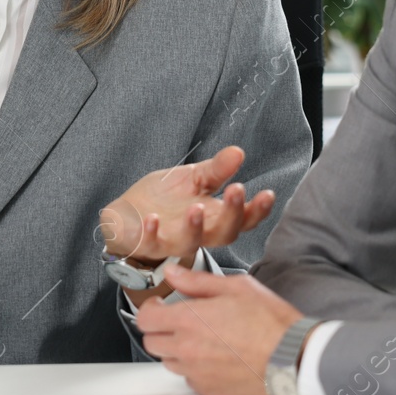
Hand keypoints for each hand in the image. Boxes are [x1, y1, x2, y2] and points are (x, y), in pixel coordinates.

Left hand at [99, 146, 274, 271]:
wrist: (128, 215)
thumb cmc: (165, 199)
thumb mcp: (192, 179)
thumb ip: (216, 170)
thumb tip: (238, 152)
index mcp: (214, 218)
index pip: (243, 219)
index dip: (258, 210)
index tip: (267, 193)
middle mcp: (198, 234)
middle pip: (224, 233)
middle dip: (232, 214)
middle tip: (237, 189)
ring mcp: (172, 241)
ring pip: (190, 242)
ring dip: (195, 227)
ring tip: (196, 207)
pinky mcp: (147, 242)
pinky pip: (151, 242)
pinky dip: (152, 231)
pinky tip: (152, 218)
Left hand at [134, 264, 302, 394]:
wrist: (297, 360)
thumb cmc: (273, 324)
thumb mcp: (237, 288)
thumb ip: (197, 281)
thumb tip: (173, 273)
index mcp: (189, 321)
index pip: (145, 319)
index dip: (150, 309)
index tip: (159, 306)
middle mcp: (187, 350)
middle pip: (151, 342)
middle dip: (161, 330)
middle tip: (179, 322)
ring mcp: (197, 373)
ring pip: (169, 362)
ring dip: (177, 350)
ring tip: (203, 340)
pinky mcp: (210, 392)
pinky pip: (189, 379)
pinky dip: (196, 369)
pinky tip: (216, 359)